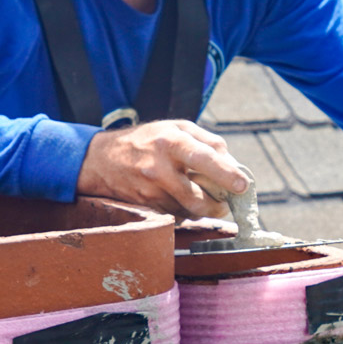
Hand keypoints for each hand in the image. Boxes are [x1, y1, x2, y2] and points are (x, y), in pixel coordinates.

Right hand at [77, 119, 246, 217]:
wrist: (99, 160)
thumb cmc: (147, 139)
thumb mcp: (176, 128)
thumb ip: (207, 141)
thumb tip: (233, 163)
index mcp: (170, 141)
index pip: (204, 159)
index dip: (226, 174)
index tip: (243, 186)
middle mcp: (159, 168)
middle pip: (198, 198)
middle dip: (218, 206)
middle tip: (226, 202)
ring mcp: (150, 191)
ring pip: (189, 211)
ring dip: (203, 210)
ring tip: (207, 200)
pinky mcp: (146, 207)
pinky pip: (176, 215)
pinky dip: (186, 211)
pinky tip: (183, 199)